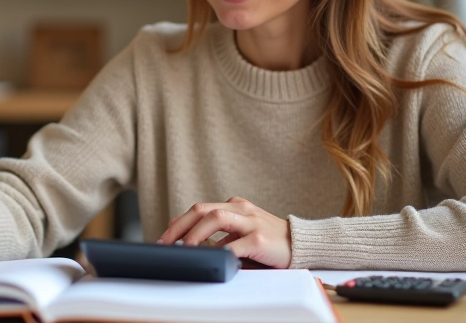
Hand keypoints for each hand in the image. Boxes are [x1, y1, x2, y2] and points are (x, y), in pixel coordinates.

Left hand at [157, 196, 291, 268]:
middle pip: (202, 210)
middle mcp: (241, 209)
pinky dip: (220, 252)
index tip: (164, 238)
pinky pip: (236, 244)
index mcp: (235, 206)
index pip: (200, 209)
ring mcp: (251, 222)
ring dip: (195, 234)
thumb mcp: (242, 233)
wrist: (302, 244)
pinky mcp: (260, 239)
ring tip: (183, 249)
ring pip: (216, 218)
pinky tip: (211, 259)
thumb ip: (221, 236)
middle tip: (164, 243)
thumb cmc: (270, 242)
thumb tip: (190, 246)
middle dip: (179, 226)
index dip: (179, 223)